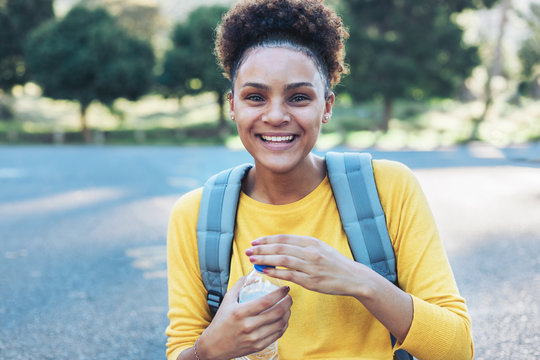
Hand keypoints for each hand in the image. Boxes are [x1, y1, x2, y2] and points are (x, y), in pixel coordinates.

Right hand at [196, 276, 291, 359]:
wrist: (214, 346)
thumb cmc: (220, 322)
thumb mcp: (226, 301)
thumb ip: (238, 286)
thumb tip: (248, 275)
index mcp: (240, 312)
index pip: (266, 301)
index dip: (279, 294)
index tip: (286, 288)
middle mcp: (248, 326)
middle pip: (276, 313)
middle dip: (287, 303)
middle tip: (289, 297)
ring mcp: (254, 338)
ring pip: (279, 324)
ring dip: (287, 314)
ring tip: (287, 307)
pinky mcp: (258, 346)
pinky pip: (277, 335)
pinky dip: (283, 325)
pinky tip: (283, 319)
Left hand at [246, 234, 371, 296]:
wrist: (353, 277)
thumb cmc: (333, 263)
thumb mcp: (319, 248)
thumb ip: (301, 246)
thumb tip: (279, 245)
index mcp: (311, 242)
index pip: (284, 238)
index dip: (267, 240)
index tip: (255, 242)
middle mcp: (311, 252)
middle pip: (280, 247)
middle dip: (262, 249)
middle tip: (248, 251)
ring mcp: (311, 267)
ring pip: (283, 260)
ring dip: (265, 259)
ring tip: (252, 260)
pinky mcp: (311, 281)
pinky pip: (289, 275)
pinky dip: (275, 272)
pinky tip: (264, 272)